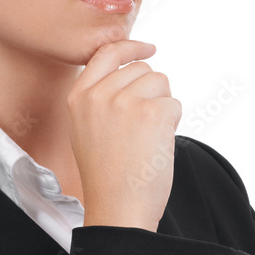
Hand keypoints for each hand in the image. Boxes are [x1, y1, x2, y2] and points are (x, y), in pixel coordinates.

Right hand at [67, 39, 181, 230]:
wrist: (118, 207)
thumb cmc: (107, 177)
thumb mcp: (86, 130)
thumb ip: (100, 98)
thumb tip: (132, 71)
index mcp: (79, 97)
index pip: (106, 53)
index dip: (131, 47)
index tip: (148, 48)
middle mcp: (99, 95)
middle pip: (141, 69)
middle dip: (151, 92)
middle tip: (142, 128)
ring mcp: (125, 102)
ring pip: (161, 82)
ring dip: (163, 106)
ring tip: (147, 137)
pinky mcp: (152, 113)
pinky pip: (174, 104)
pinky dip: (173, 124)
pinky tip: (156, 145)